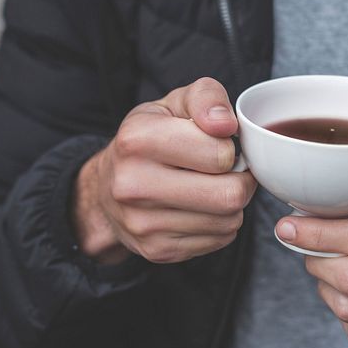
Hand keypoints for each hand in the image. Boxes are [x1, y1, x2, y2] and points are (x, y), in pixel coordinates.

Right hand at [73, 77, 256, 264]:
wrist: (106, 189)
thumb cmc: (149, 138)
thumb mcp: (174, 103)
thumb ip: (207, 97)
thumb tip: (226, 124)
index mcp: (137, 139)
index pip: (220, 154)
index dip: (230, 149)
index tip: (219, 145)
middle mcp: (133, 185)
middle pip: (229, 195)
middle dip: (240, 181)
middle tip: (229, 171)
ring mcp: (143, 223)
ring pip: (228, 221)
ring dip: (232, 204)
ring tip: (212, 187)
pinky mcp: (157, 250)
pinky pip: (219, 240)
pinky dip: (220, 224)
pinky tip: (200, 208)